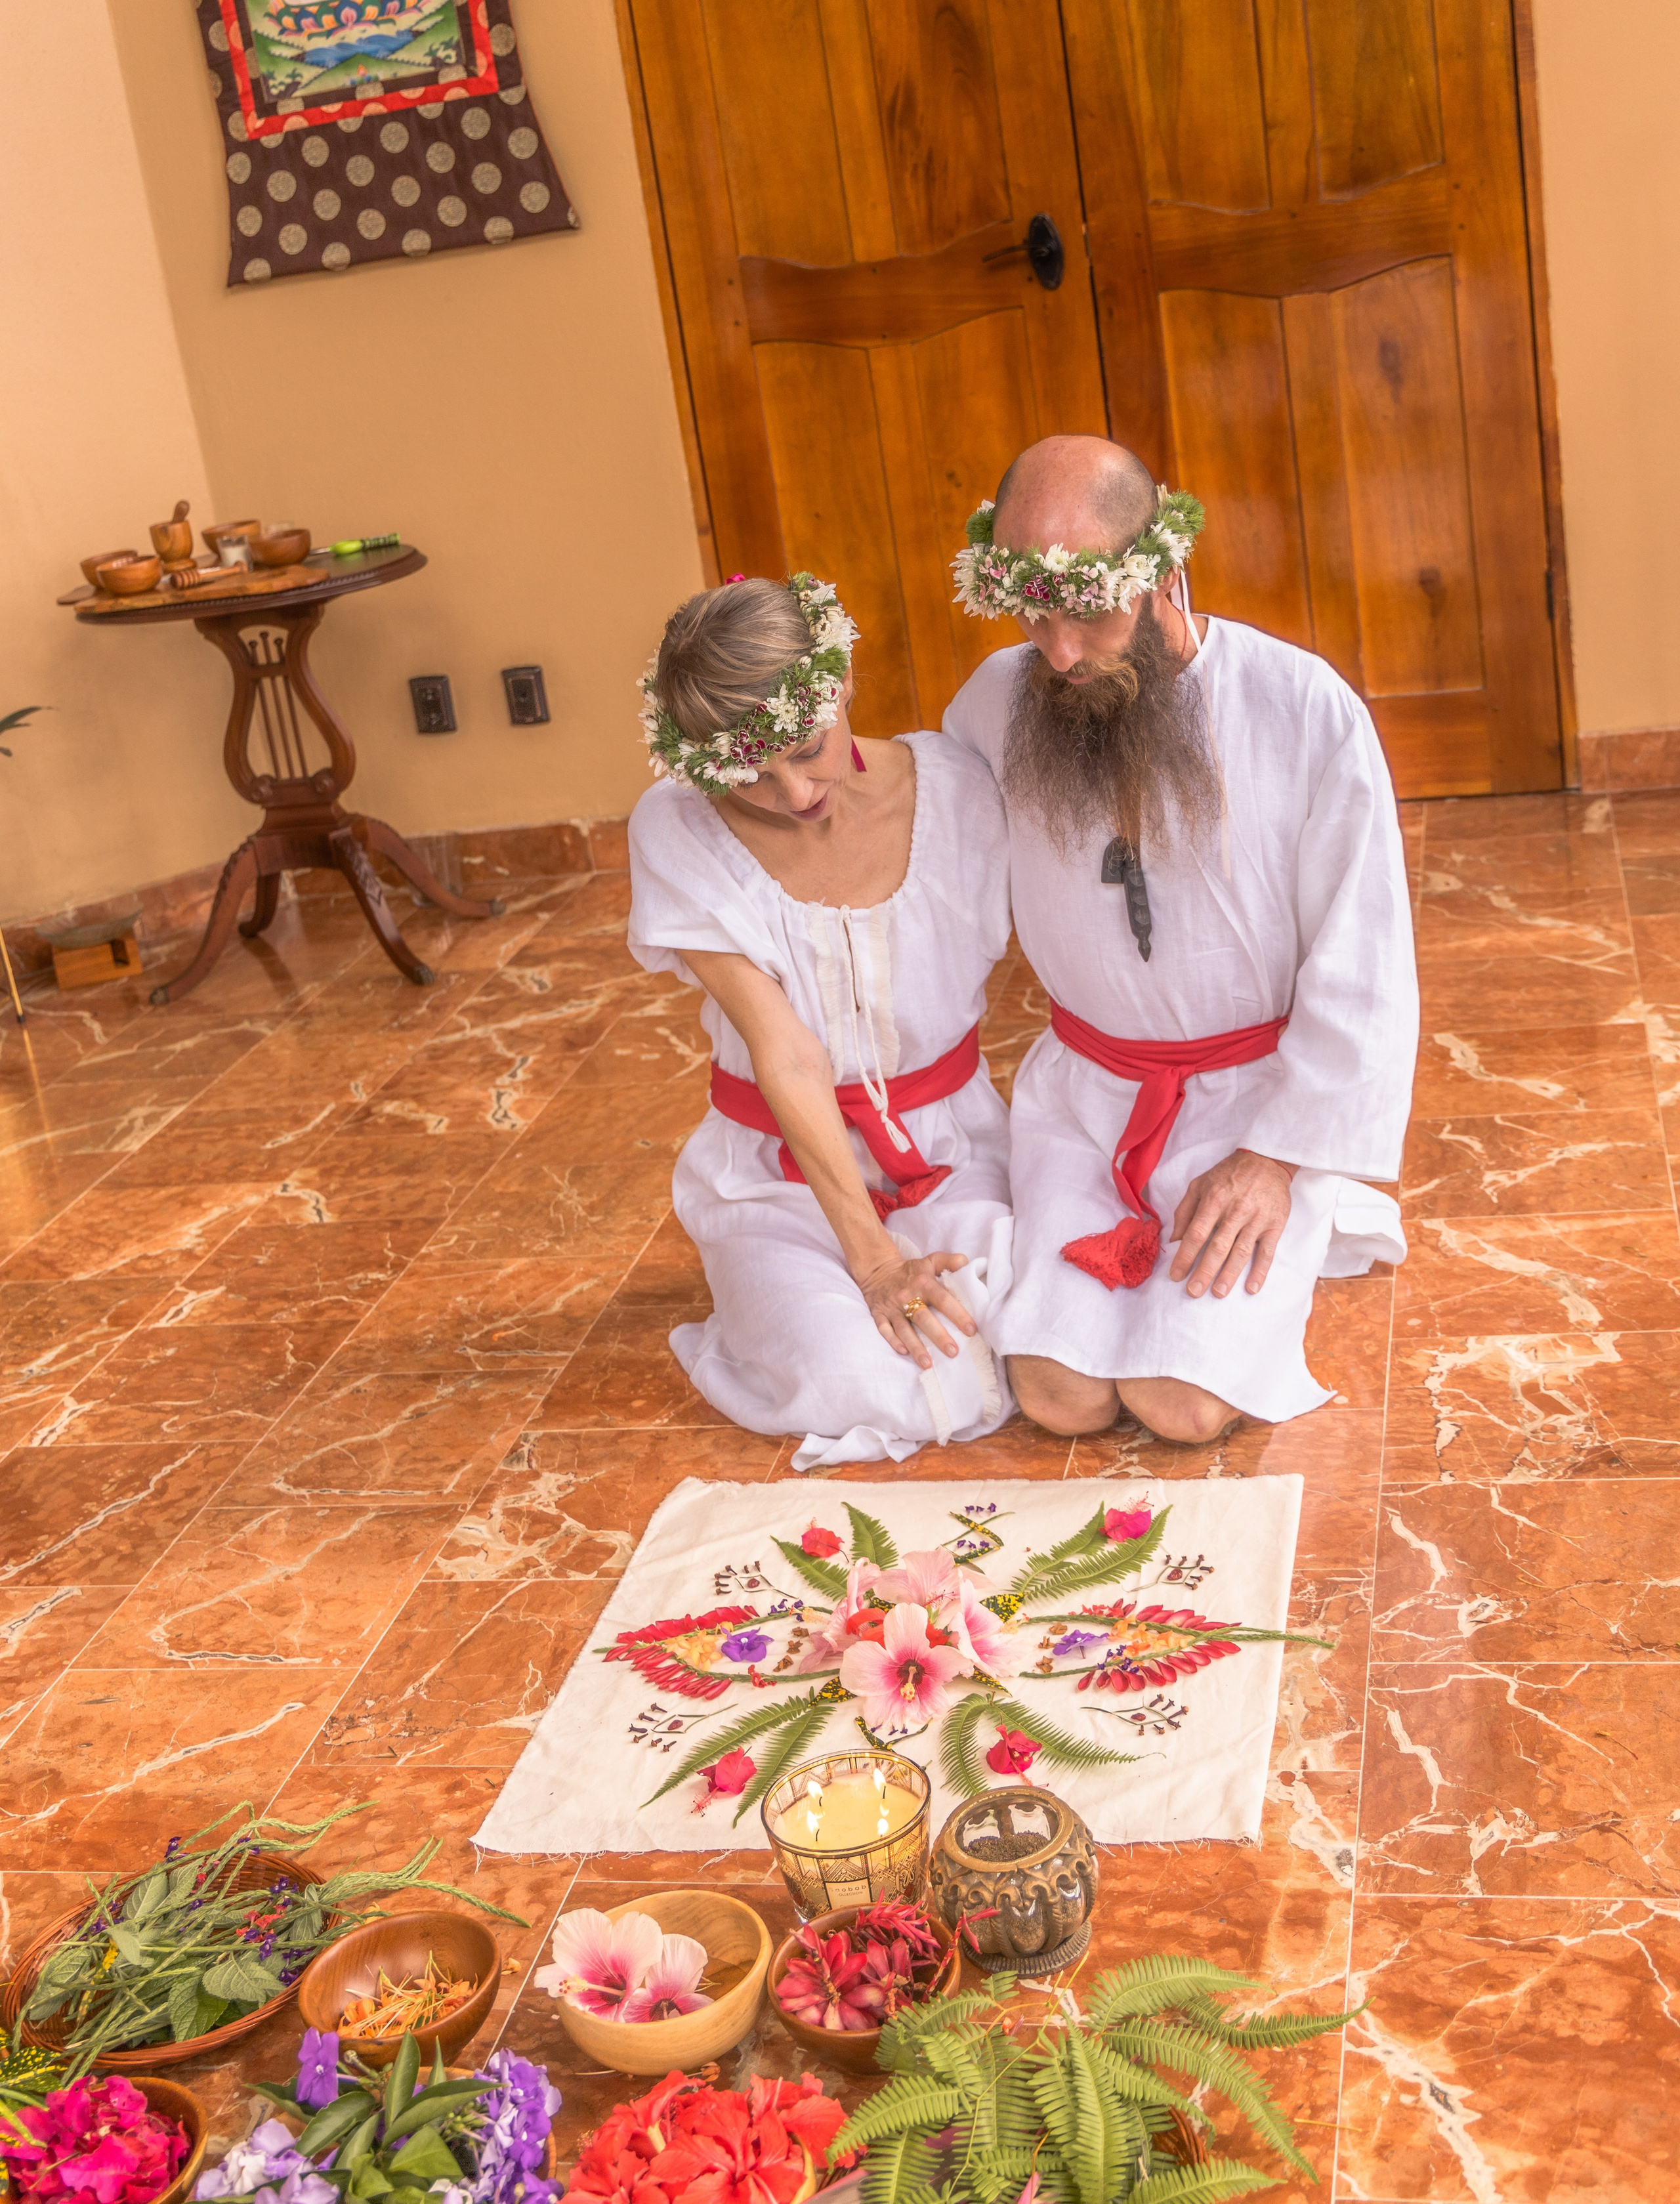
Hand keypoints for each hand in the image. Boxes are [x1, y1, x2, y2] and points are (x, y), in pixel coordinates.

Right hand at [855, 1250, 975, 1368]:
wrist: (877, 1269)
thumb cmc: (911, 1270)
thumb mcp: (930, 1261)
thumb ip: (948, 1261)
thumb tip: (965, 1262)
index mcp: (923, 1283)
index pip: (942, 1299)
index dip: (957, 1314)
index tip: (971, 1330)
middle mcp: (907, 1296)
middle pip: (923, 1318)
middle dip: (938, 1336)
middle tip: (953, 1352)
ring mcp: (892, 1307)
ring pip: (904, 1329)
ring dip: (916, 1347)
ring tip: (928, 1364)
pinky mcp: (879, 1314)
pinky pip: (884, 1330)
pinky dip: (893, 1341)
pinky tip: (904, 1353)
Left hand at [1167, 1149, 1296, 1298]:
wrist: (1267, 1160)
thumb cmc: (1229, 1174)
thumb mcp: (1200, 1184)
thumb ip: (1185, 1211)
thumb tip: (1174, 1239)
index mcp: (1214, 1200)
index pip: (1196, 1233)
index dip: (1185, 1255)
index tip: (1175, 1275)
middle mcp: (1235, 1211)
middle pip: (1218, 1246)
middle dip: (1204, 1271)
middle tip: (1193, 1292)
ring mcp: (1256, 1219)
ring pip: (1241, 1251)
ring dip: (1229, 1274)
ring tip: (1218, 1293)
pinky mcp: (1274, 1225)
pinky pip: (1267, 1252)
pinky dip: (1260, 1271)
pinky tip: (1252, 1287)